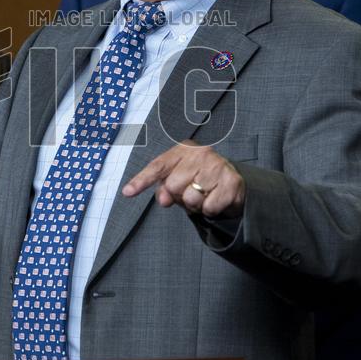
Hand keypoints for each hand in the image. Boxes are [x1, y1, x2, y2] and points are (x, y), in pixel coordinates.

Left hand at [122, 140, 244, 217]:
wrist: (232, 183)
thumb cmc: (199, 180)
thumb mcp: (179, 181)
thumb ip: (164, 189)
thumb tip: (164, 199)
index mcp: (184, 149)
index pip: (158, 166)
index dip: (141, 180)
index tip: (127, 192)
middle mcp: (201, 153)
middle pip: (173, 185)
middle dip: (180, 196)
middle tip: (192, 191)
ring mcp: (218, 165)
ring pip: (192, 198)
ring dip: (196, 205)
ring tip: (204, 195)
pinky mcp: (232, 181)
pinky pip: (209, 207)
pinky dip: (210, 210)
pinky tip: (216, 199)